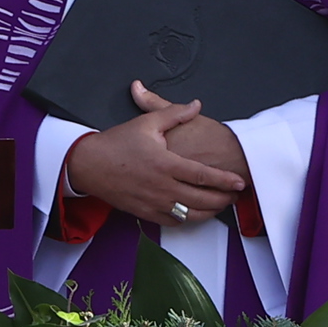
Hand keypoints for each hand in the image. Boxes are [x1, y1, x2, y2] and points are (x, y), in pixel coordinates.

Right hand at [66, 82, 250, 223]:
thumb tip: (196, 105)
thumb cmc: (116, 143)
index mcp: (166, 164)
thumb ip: (174, 113)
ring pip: (190, 215)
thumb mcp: (146, 123)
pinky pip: (172, 221)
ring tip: (220, 205)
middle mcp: (162, 187)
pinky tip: (194, 213)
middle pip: (202, 199)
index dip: (225, 180)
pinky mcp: (144, 212)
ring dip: (209, 212)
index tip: (239, 182)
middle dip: (223, 199)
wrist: (88, 164)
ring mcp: (153, 202)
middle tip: (235, 195)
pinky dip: (187, 219)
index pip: (203, 176)